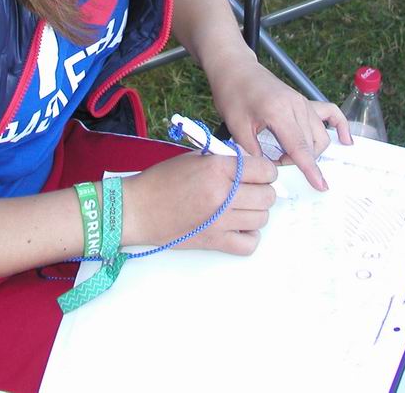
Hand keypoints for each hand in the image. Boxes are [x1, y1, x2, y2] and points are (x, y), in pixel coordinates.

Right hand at [123, 150, 278, 254]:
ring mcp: (220, 221)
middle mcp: (222, 194)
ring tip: (241, 208)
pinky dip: (249, 236)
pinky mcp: (214, 241)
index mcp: (217, 168)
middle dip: (262, 191)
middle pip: (267, 196)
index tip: (259, 174)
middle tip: (250, 190)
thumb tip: (250, 165)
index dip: (265, 171)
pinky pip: (249, 244)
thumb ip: (224, 161)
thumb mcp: (194, 159)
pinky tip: (239, 227)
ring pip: (262, 219)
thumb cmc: (161, 181)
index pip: (264, 170)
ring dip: (256, 213)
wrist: (137, 209)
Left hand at [206, 52, 350, 191]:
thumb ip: (253, 151)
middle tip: (274, 161)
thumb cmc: (232, 94)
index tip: (320, 185)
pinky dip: (339, 127)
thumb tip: (267, 171)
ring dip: (309, 151)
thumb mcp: (236, 127)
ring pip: (320, 135)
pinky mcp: (304, 100)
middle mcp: (297, 106)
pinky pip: (330, 113)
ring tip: (286, 154)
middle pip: (311, 144)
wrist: (236, 69)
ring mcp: (303, 102)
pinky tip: (344, 140)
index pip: (299, 146)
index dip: (310, 168)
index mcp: (278, 111)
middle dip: (297, 161)